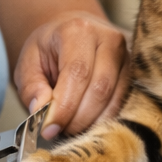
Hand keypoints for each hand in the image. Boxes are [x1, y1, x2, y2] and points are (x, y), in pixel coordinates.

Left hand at [13, 12, 130, 138]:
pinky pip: (122, 102)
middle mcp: (109, 39)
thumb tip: (40, 112)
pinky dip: (103, 119)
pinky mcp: (133, 71)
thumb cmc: (49, 48)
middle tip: (58, 130)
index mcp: (79, 30)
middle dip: (78, 118)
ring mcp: (126, 55)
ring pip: (114, 98)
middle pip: (100, 88)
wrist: (72, 31)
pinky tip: (86, 122)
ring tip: (70, 126)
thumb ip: (31, 88)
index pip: (78, 73)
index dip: (65, 106)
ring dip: (91, 121)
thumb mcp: (28, 63)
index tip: (49, 128)